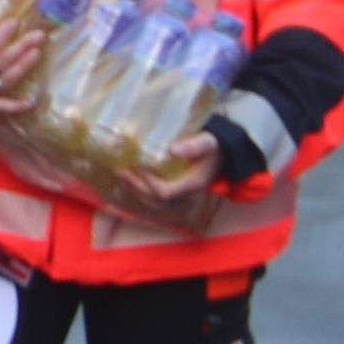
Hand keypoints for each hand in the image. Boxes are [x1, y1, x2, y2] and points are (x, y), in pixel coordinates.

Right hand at [0, 29, 44, 118]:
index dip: (2, 35)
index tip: (15, 22)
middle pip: (3, 62)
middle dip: (22, 47)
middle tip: (39, 35)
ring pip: (7, 80)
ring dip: (24, 66)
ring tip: (38, 51)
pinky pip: (2, 108)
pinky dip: (16, 107)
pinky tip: (31, 102)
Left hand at [112, 132, 229, 219]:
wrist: (223, 152)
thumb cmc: (214, 145)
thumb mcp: (208, 142)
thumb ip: (194, 146)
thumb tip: (173, 150)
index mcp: (192, 183)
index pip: (164, 192)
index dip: (147, 183)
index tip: (136, 167)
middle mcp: (185, 194)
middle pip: (154, 199)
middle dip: (135, 187)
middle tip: (121, 171)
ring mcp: (180, 195)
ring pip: (153, 202)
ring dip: (134, 190)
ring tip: (121, 175)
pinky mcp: (175, 190)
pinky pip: (155, 198)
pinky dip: (140, 191)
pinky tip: (129, 181)